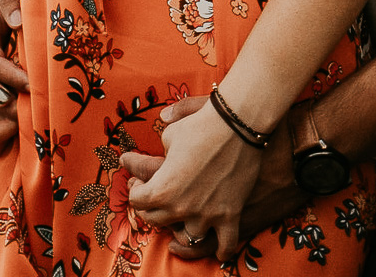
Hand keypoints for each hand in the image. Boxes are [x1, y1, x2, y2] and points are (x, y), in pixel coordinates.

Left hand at [123, 96, 263, 262]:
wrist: (239, 125)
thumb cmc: (202, 125)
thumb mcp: (171, 133)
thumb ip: (161, 145)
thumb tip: (159, 143)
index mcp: (162, 188)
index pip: (138, 200)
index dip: (136, 189)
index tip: (137, 182)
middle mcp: (181, 208)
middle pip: (156, 220)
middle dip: (151, 209)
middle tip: (154, 199)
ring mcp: (206, 216)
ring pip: (188, 238)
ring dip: (183, 230)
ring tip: (182, 221)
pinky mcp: (230, 216)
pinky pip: (225, 245)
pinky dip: (221, 250)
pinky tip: (218, 250)